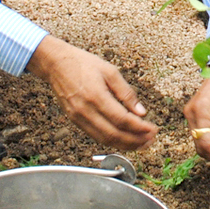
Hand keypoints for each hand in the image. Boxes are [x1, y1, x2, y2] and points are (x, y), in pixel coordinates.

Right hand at [27, 35, 156, 147]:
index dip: (140, 128)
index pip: (122, 120)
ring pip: (105, 139)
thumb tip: (141, 112)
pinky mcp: (75, 121)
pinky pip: (96, 136)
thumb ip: (126, 93)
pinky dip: (112, 141)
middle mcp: (85, 111)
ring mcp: (78, 118)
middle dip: (135, 141)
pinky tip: (124, 139)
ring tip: (141, 144)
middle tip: (150, 140)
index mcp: (96, 96)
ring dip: (125, 145)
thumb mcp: (110, 71)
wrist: (56, 64)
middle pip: (114, 135)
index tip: (153, 129)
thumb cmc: (83, 64)